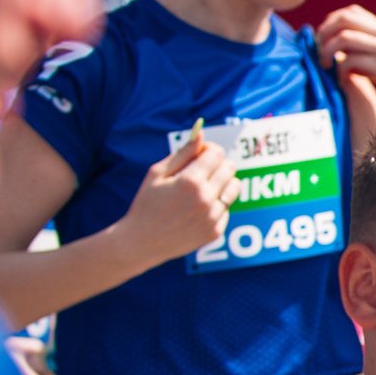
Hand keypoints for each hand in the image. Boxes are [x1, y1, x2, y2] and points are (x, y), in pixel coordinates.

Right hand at [116, 132, 234, 264]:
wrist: (141, 242)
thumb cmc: (147, 204)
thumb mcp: (157, 174)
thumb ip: (182, 153)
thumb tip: (200, 132)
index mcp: (190, 182)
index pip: (216, 153)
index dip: (209, 150)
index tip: (200, 154)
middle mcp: (205, 199)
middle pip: (229, 168)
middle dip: (217, 164)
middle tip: (201, 171)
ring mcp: (213, 217)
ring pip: (234, 187)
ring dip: (222, 183)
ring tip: (203, 188)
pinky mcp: (216, 231)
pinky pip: (227, 208)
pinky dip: (217, 204)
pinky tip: (197, 209)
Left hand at [312, 7, 375, 113]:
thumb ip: (373, 51)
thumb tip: (348, 54)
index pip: (351, 12)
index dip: (331, 22)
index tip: (325, 40)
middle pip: (344, 19)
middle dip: (324, 33)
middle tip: (319, 51)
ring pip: (344, 37)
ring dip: (327, 50)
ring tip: (325, 66)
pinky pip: (351, 62)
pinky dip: (340, 70)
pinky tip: (341, 80)